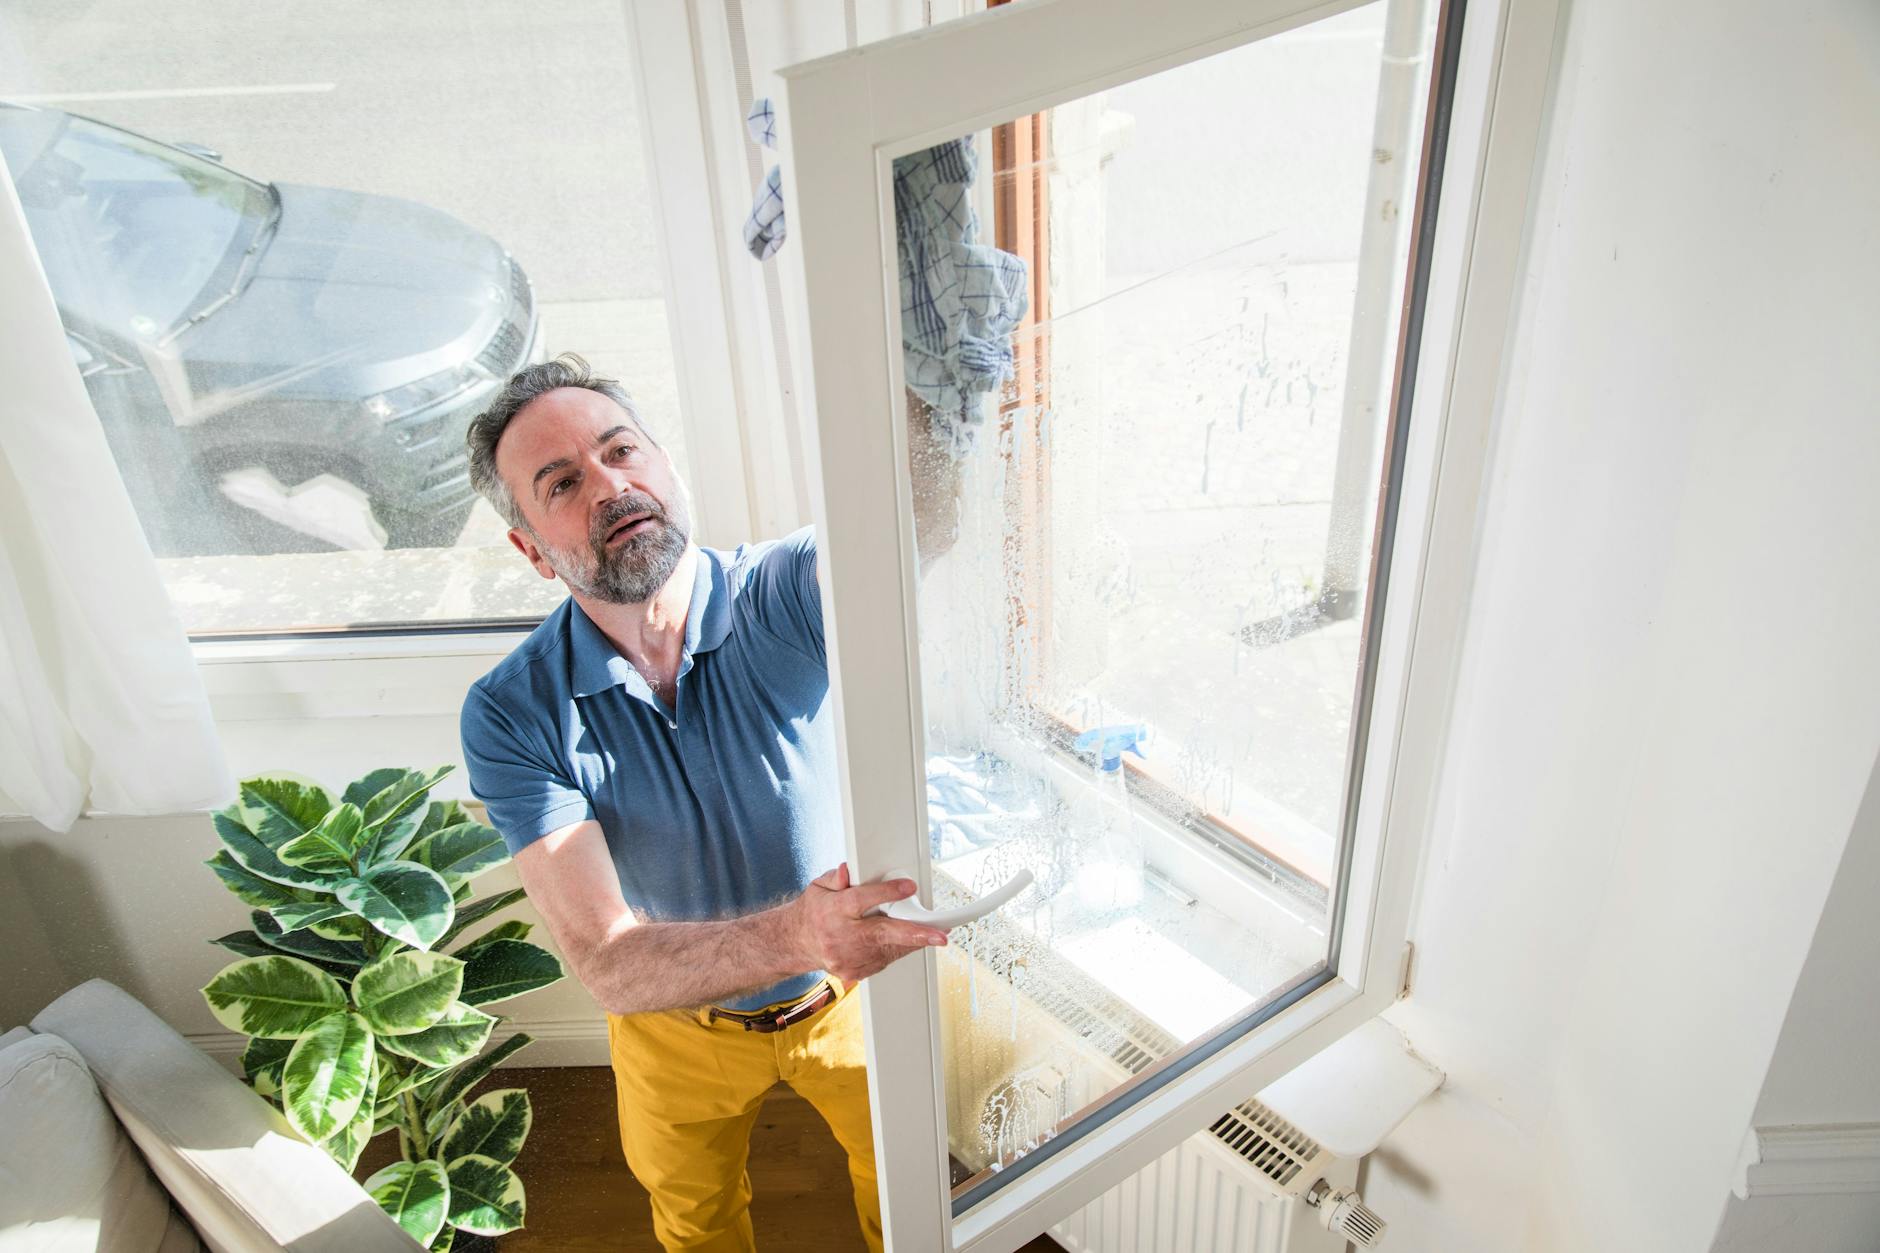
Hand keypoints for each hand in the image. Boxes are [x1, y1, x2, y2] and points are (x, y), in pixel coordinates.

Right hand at [791, 863, 948, 983]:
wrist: (798, 943)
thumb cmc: (815, 911)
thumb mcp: (819, 886)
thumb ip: (835, 878)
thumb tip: (847, 871)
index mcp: (832, 911)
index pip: (861, 900)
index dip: (887, 893)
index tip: (909, 888)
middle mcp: (840, 937)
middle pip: (881, 933)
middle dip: (914, 934)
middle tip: (939, 935)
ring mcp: (847, 958)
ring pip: (888, 949)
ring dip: (912, 940)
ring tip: (930, 933)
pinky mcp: (854, 972)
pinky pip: (884, 960)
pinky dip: (896, 949)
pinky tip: (899, 940)